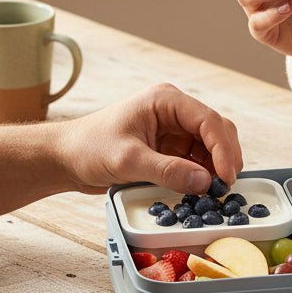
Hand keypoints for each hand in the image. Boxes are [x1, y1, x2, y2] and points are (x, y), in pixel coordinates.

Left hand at [54, 83, 242, 195]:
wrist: (65, 158)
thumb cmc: (88, 149)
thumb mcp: (128, 160)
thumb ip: (167, 171)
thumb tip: (204, 182)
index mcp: (166, 100)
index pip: (208, 120)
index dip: (223, 149)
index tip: (226, 176)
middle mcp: (174, 111)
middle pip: (217, 131)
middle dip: (225, 158)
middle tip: (225, 187)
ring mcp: (174, 129)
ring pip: (210, 147)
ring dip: (216, 168)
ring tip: (213, 192)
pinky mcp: (170, 148)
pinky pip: (197, 160)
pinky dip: (203, 175)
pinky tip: (200, 190)